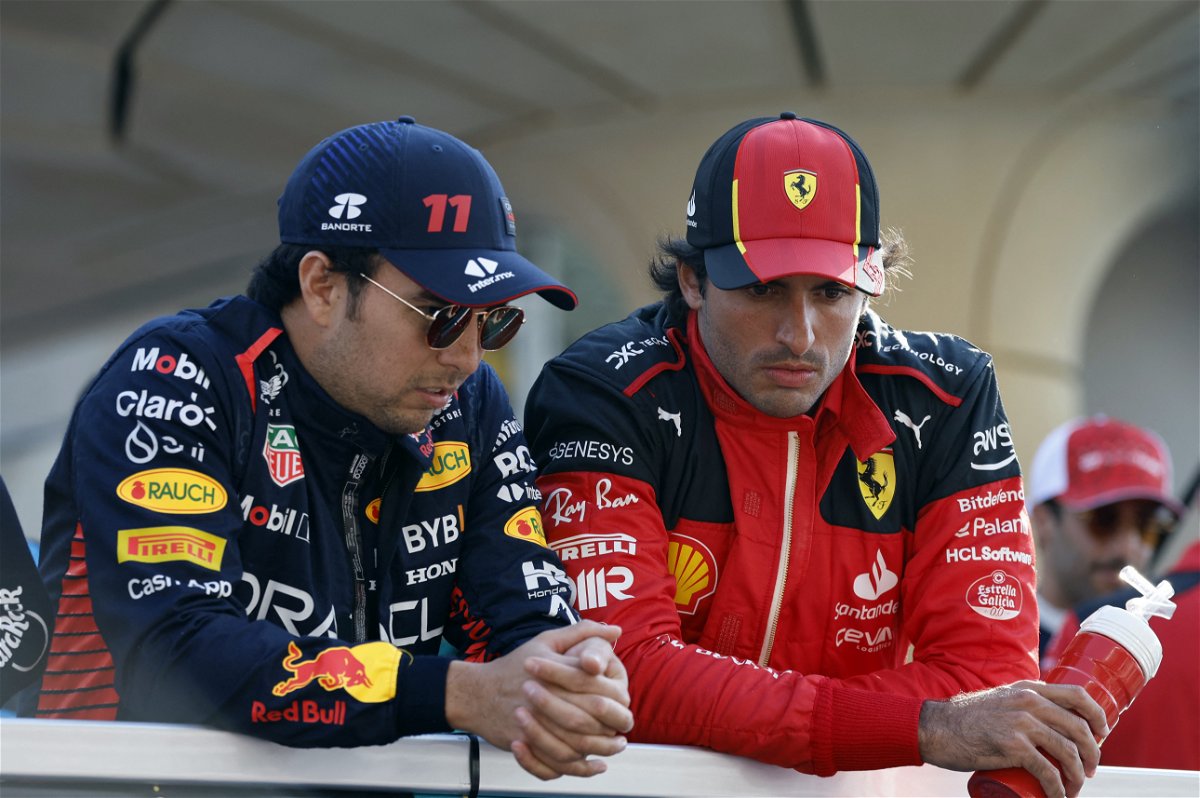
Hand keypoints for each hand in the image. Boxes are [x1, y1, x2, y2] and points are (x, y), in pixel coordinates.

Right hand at [446, 620, 631, 779]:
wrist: (477, 692)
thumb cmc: (515, 665)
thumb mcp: (547, 641)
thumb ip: (583, 633)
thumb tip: (615, 631)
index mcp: (553, 674)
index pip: (594, 690)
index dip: (614, 700)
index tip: (624, 703)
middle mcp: (543, 700)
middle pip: (587, 720)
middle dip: (610, 727)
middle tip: (624, 730)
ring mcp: (532, 725)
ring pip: (574, 745)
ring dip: (598, 750)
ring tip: (613, 748)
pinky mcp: (524, 745)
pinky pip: (555, 764)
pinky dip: (576, 769)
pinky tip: (592, 765)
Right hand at [919, 681, 1106, 797]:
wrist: (935, 728)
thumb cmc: (965, 718)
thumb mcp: (999, 699)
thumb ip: (1019, 703)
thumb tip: (1044, 718)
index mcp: (1027, 689)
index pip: (1078, 695)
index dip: (1098, 716)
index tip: (1102, 734)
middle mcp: (1028, 702)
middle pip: (1079, 727)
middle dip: (1093, 753)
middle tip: (1089, 769)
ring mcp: (1021, 723)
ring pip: (1069, 751)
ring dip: (1079, 775)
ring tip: (1074, 787)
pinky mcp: (1012, 746)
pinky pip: (1048, 771)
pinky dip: (1059, 789)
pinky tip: (1059, 797)